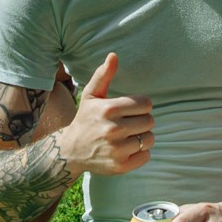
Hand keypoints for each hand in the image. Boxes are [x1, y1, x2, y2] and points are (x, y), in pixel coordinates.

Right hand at [56, 54, 152, 176]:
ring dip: (142, 137)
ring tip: (128, 136)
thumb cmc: (86, 119)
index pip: (146, 104)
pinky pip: (146, 156)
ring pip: (149, 139)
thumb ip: (103, 75)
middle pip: (150, 121)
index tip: (132, 109)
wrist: (71, 151)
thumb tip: (113, 55)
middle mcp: (112, 130)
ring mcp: (117, 150)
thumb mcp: (91, 95)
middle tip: (129, 123)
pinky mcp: (120, 166)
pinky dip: (140, 153)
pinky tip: (127, 149)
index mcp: (108, 109)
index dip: (141, 106)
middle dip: (142, 121)